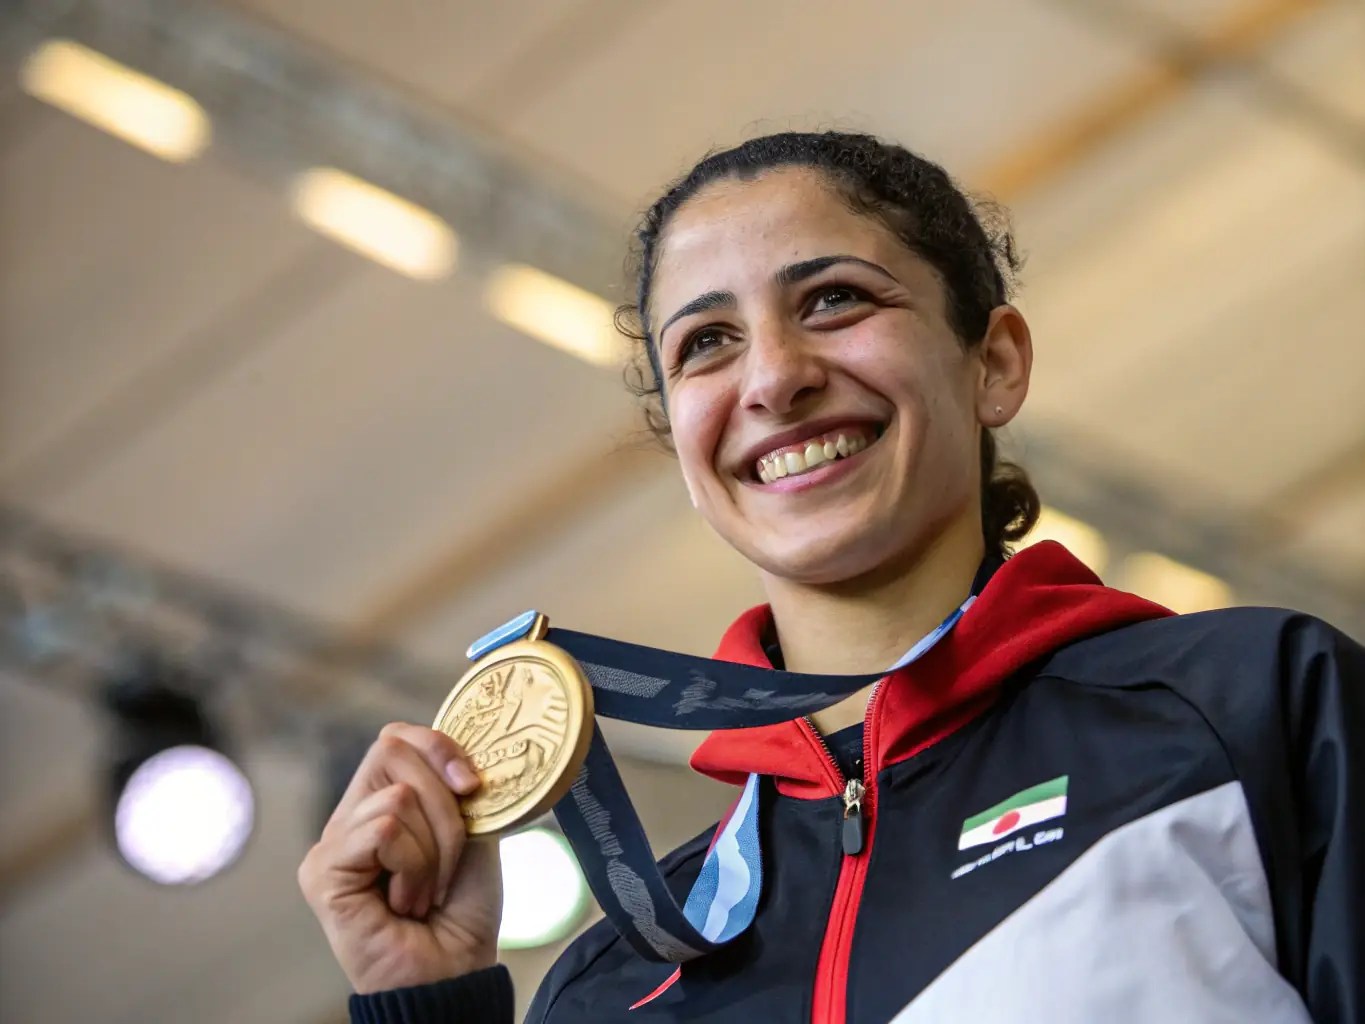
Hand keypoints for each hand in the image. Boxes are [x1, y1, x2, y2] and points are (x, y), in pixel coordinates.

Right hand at [299, 722, 501, 993]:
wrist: (455, 971)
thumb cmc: (463, 909)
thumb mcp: (473, 831)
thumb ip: (456, 787)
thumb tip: (458, 755)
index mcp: (381, 802)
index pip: (396, 737)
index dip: (439, 746)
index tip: (473, 786)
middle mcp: (349, 817)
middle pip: (393, 751)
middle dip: (445, 808)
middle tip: (449, 864)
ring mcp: (331, 844)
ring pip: (397, 797)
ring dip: (434, 850)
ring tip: (425, 892)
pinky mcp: (322, 873)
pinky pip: (385, 830)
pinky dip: (414, 866)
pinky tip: (405, 903)